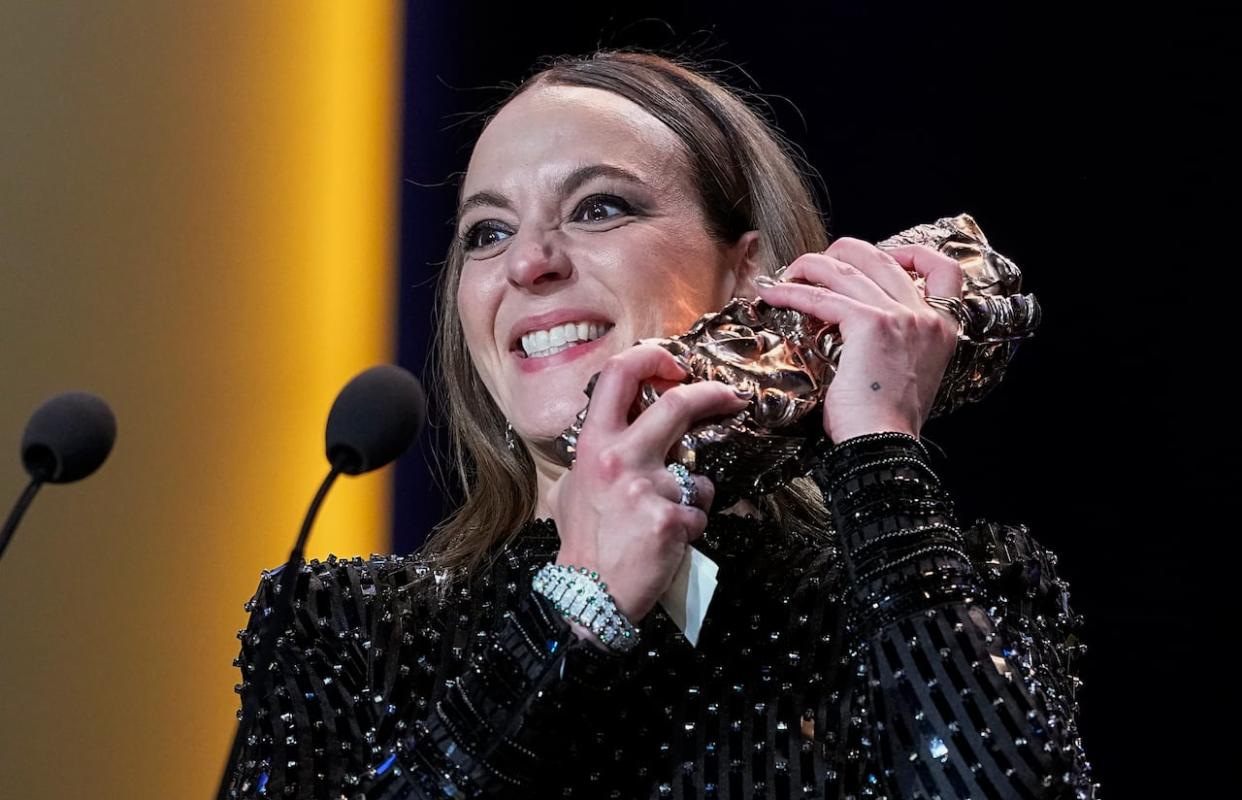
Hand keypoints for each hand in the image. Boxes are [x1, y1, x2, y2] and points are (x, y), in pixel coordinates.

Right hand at [547, 343, 751, 626]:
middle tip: (731, 397)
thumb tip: (614, 435)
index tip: (675, 363)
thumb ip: (594, 457)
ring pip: (696, 475)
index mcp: (594, 445)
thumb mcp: (571, 489)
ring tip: (665, 520)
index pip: (620, 376)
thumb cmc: (581, 543)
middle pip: (677, 405)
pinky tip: (668, 541)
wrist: (589, 596)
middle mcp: (620, 459)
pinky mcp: (673, 520)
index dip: (652, 357)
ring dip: (691, 496)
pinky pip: (698, 511)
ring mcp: (648, 489)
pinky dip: (690, 524)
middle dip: (713, 395)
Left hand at [754, 237, 961, 442]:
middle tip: (817, 266)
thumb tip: (856, 323)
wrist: (883, 445)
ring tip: (788, 275)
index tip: (881, 254)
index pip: (942, 269)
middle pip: (883, 257)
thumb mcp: (907, 372)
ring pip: (847, 268)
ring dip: (810, 266)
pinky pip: (822, 296)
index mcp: (942, 328)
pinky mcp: (869, 325)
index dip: (910, 252)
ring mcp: (900, 317)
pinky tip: (774, 295)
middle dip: (843, 253)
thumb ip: (897, 342)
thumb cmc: (885, 421)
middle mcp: (926, 316)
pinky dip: (792, 292)